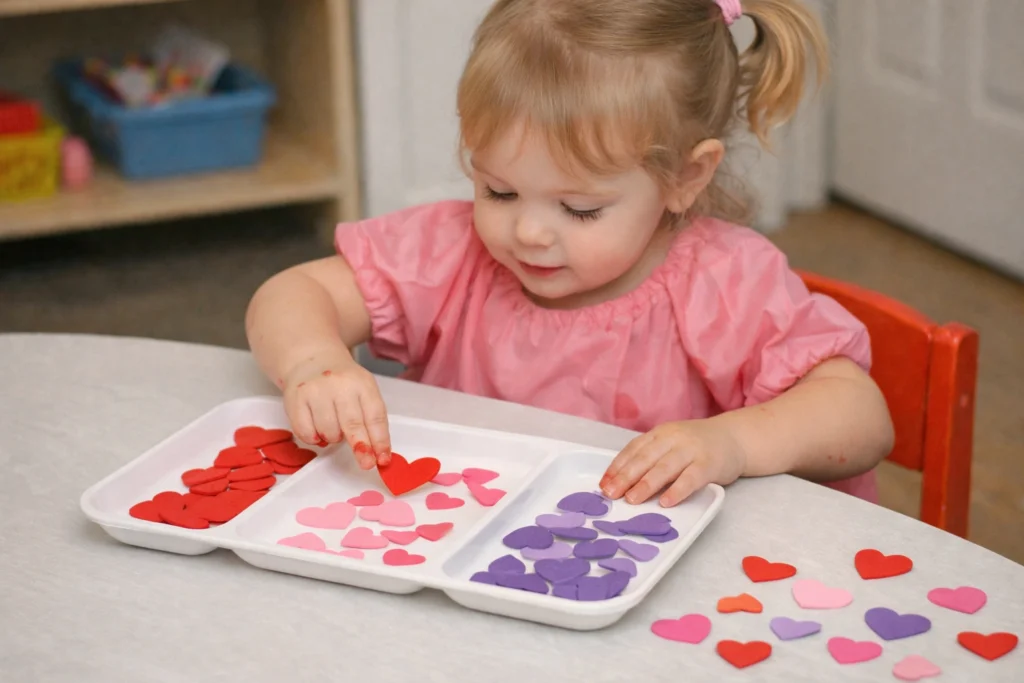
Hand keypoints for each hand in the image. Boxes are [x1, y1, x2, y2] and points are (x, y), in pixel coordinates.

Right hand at [281, 350, 390, 469]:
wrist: (312, 360)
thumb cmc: (343, 382)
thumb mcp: (363, 391)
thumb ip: (370, 419)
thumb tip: (378, 453)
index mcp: (362, 383)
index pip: (375, 416)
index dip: (380, 440)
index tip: (383, 459)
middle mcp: (339, 385)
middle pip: (352, 424)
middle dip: (361, 447)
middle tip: (366, 463)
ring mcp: (316, 391)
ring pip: (328, 432)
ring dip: (333, 438)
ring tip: (333, 425)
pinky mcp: (295, 399)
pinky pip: (306, 433)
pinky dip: (314, 438)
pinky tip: (317, 427)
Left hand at [599, 418, 746, 505]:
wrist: (735, 438)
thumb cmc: (696, 447)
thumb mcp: (671, 445)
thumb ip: (650, 458)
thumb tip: (621, 482)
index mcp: (660, 434)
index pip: (634, 449)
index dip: (617, 466)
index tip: (603, 484)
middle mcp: (673, 438)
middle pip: (645, 458)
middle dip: (626, 476)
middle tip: (611, 494)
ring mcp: (692, 450)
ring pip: (665, 467)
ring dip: (646, 484)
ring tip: (632, 500)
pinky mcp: (709, 463)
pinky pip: (691, 478)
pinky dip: (677, 490)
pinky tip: (665, 502)